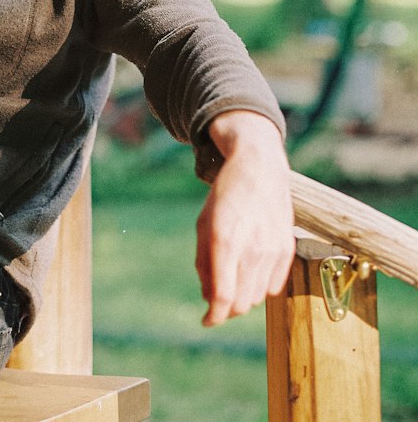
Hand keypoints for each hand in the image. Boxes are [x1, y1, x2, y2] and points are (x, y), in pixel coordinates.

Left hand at [195, 110, 294, 326]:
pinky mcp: (288, 249)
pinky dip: (260, 285)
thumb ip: (204, 262)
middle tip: (216, 297)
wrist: (259, 169)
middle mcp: (253, 248)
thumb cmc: (225, 197)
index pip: (223, 295)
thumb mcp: (204, 225)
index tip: (206, 321)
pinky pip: (274, 286)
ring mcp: (274, 250)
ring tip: (232, 274)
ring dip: (242, 296)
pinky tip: (250, 267)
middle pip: (241, 303)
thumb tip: (209, 298)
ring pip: (257, 297)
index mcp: (225, 240)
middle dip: (226, 307)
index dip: (213, 316)